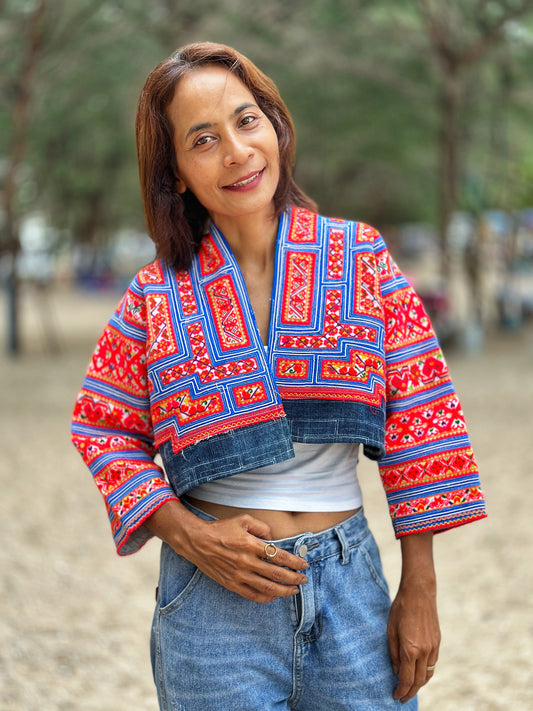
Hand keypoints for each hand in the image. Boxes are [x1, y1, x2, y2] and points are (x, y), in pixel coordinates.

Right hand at [145, 500, 308, 602]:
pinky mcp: (231, 584)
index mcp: (250, 544)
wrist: (197, 541)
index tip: (304, 564)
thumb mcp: (243, 519)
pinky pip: (252, 595)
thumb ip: (262, 527)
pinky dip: (266, 598)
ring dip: (284, 591)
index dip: (295, 562)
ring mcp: (239, 575)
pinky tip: (274, 596)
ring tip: (294, 591)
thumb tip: (274, 540)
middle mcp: (246, 562)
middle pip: (277, 575)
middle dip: (294, 579)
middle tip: (304, 579)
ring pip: (267, 588)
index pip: (279, 556)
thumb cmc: (221, 529)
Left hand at [388, 531, 439, 702]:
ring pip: (428, 674)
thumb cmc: (400, 609)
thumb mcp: (390, 630)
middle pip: (419, 681)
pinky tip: (419, 673)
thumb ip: (394, 653)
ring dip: (419, 684)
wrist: (419, 592)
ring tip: (410, 689)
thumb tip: (397, 672)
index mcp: (410, 649)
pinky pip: (433, 664)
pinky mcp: (438, 642)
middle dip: (410, 692)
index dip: (401, 691)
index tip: (395, 696)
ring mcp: (434, 647)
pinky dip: (426, 672)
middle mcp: (425, 651)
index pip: (407, 679)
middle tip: (402, 697)